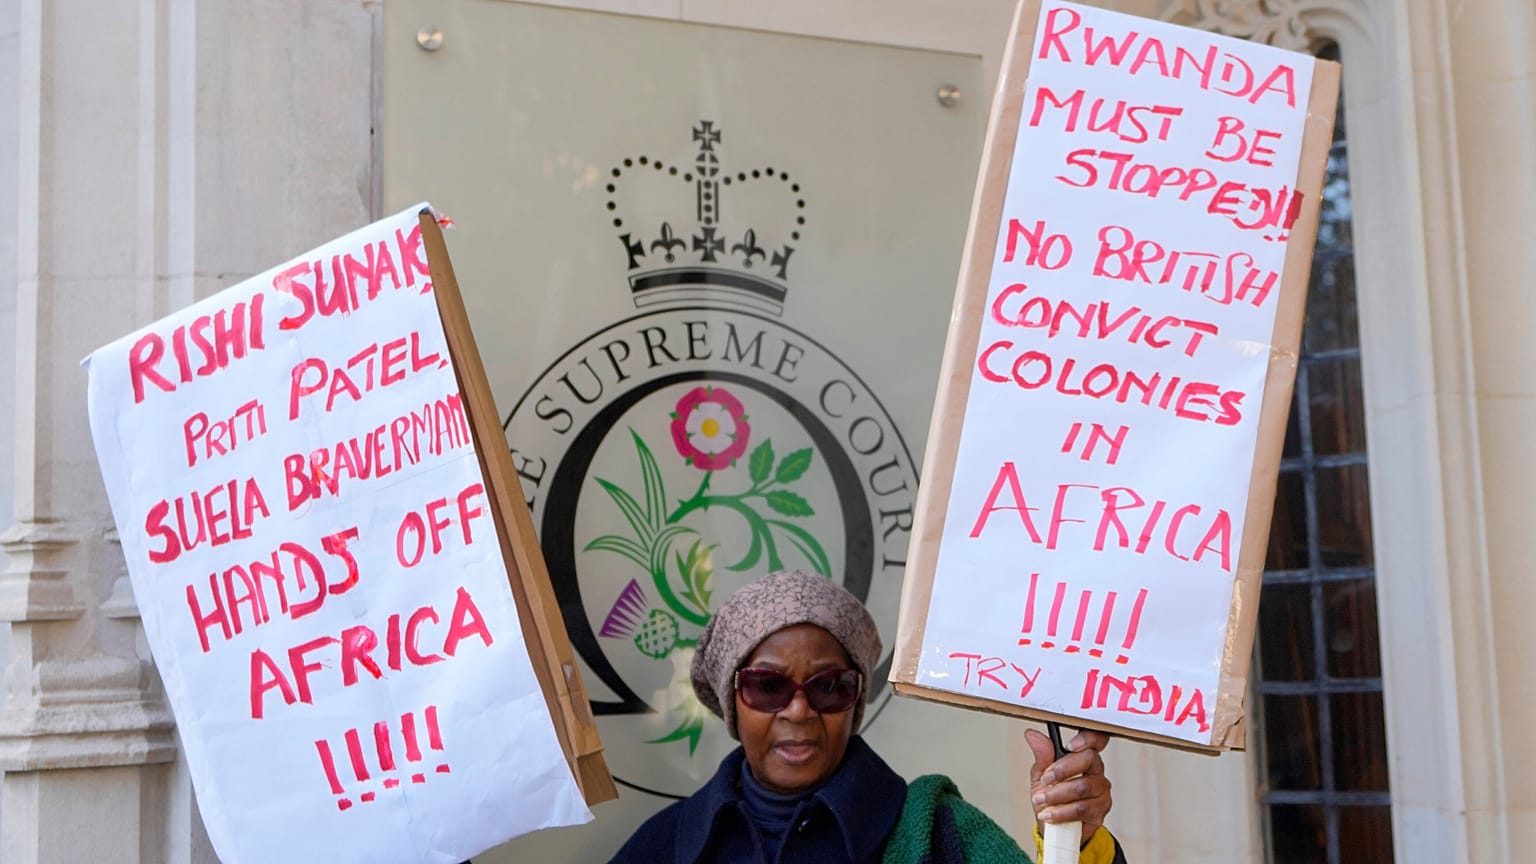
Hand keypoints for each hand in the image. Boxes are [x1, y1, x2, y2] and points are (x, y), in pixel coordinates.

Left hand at [1025, 727, 1112, 841]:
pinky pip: (1081, 809)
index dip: (1088, 738)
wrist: (1054, 828)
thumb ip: (1042, 755)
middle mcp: (1096, 772)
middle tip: (1045, 780)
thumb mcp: (1042, 775)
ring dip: (1056, 795)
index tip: (1070, 745)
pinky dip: (1061, 812)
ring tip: (1042, 801)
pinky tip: (1050, 814)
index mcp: (1084, 757)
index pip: (1095, 740)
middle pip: (1088, 760)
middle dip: (1062, 770)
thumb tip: (1033, 735)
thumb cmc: (1051, 798)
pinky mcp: (1099, 812)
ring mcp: (1100, 792)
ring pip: (1082, 787)